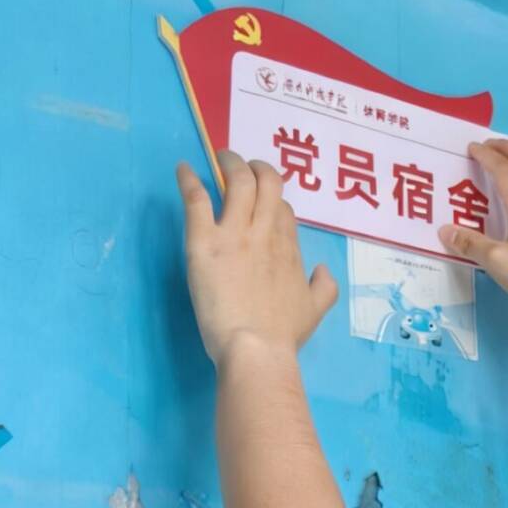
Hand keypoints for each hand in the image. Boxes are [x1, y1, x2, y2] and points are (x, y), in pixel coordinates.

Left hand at [176, 150, 338, 366]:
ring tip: (221, 158)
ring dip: (230, 163)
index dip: (274, 200)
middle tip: (243, 167)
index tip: (263, 204)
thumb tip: (322, 269)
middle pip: (268, 182)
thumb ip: (324, 287)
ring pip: (238, 181)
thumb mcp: (315, 310)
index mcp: (289, 248)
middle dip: (257, 168)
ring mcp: (235, 234)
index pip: (284, 209)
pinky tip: (183, 169)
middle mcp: (266, 233)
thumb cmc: (283, 335)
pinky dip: (189, 180)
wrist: (256, 349)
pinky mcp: (205, 241)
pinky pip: (197, 199)